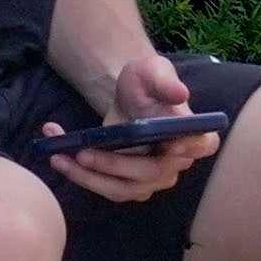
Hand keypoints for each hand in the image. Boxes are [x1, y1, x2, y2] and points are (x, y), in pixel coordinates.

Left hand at [42, 29, 207, 200]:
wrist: (128, 98)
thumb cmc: (146, 83)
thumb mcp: (153, 71)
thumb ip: (164, 80)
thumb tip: (180, 93)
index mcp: (193, 132)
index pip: (202, 145)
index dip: (189, 148)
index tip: (170, 146)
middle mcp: (177, 161)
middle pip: (150, 173)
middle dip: (114, 166)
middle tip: (83, 152)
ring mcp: (153, 177)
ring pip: (123, 189)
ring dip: (88, 178)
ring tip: (59, 158)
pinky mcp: (128, 184)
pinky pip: (105, 187)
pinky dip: (79, 175)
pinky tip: (58, 156)